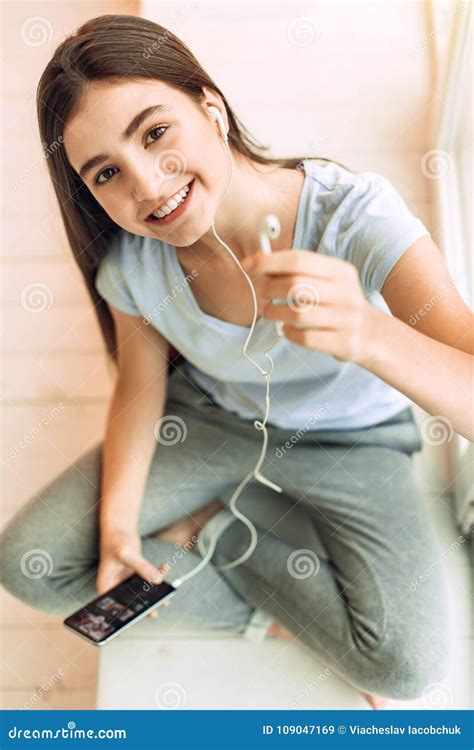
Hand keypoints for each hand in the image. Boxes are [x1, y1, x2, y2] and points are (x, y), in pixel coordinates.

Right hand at [97, 529, 170, 619]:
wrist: (119, 528)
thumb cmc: (116, 540)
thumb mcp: (127, 554)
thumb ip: (142, 567)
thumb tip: (158, 580)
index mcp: (106, 586)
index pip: (115, 605)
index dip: (128, 612)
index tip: (141, 615)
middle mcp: (116, 586)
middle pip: (131, 600)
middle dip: (144, 605)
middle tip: (156, 609)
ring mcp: (127, 580)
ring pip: (142, 591)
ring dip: (155, 593)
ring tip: (167, 597)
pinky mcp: (136, 574)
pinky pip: (148, 579)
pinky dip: (158, 574)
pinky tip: (165, 567)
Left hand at [242, 250, 374, 363]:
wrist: (372, 334)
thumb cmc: (338, 304)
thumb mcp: (329, 280)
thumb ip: (299, 271)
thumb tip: (258, 262)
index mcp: (340, 271)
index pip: (299, 260)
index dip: (269, 261)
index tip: (247, 265)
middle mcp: (345, 292)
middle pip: (296, 286)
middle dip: (269, 288)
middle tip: (262, 292)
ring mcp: (346, 319)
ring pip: (298, 314)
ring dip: (275, 312)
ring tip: (269, 312)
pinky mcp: (342, 342)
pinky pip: (305, 337)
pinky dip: (288, 333)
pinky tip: (285, 329)